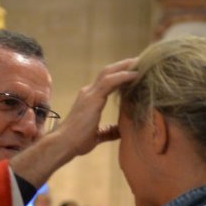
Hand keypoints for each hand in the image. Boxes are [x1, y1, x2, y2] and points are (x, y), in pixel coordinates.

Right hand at [10, 57, 137, 186]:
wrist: (64, 144)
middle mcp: (89, 92)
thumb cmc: (78, 141)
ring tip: (141, 62)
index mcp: (90, 99)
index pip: (107, 81)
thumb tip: (121, 131)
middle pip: (108, 72)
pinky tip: (136, 74)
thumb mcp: (98, 135)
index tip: (136, 72)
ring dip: (125, 66)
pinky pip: (110, 81)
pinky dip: (123, 76)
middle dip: (124, 65)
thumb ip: (109, 131)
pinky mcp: (92, 98)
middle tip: (141, 61)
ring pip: (109, 72)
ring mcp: (90, 94)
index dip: (120, 75)